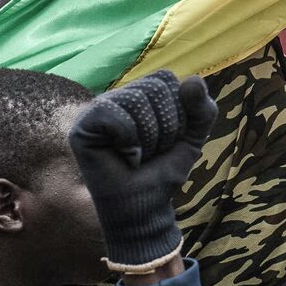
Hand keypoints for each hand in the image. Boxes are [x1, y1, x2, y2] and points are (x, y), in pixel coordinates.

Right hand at [69, 71, 218, 268]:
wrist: (145, 206)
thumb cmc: (163, 170)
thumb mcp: (193, 137)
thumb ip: (202, 109)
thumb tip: (193, 80)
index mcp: (141, 92)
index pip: (167, 79)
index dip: (179, 113)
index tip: (169, 139)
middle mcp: (118, 96)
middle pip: (154, 89)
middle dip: (165, 128)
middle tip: (152, 151)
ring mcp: (98, 110)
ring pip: (136, 101)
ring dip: (149, 138)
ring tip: (138, 155)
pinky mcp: (83, 127)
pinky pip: (113, 115)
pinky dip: (128, 139)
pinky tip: (124, 155)